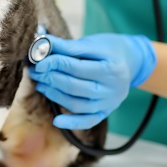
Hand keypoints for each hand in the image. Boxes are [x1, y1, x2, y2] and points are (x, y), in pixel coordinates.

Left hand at [29, 33, 156, 129]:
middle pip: (75, 86)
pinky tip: (56, 120)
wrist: (131, 62)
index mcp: (111, 68)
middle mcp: (112, 88)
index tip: (38, 62)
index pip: (76, 67)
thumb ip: (67, 46)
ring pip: (78, 104)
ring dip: (55, 95)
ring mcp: (109, 103)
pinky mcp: (105, 112)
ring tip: (41, 84)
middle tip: (35, 72)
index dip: (54, 64)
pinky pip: (88, 121)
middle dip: (51, 79)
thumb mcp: (91, 43)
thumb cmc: (108, 49)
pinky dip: (72, 123)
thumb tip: (40, 44)